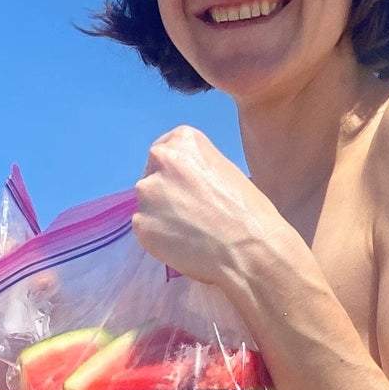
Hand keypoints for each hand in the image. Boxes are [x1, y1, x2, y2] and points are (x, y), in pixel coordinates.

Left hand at [133, 127, 283, 285]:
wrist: (248, 249)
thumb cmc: (249, 210)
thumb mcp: (226, 171)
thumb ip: (198, 169)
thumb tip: (185, 182)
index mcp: (184, 140)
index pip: (165, 150)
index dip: (175, 172)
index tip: (187, 188)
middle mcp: (160, 158)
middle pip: (152, 175)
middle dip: (165, 192)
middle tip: (188, 212)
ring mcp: (146, 191)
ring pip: (147, 203)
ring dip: (160, 215)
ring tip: (188, 232)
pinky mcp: (140, 222)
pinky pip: (145, 228)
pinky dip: (158, 237)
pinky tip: (181, 245)